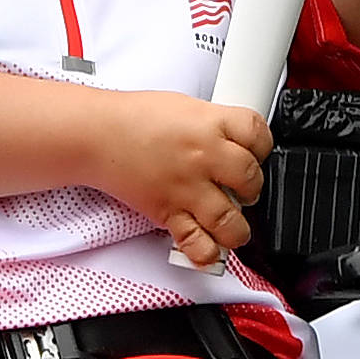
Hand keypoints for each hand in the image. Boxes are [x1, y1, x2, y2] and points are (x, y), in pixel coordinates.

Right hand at [84, 89, 272, 266]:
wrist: (96, 136)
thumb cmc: (133, 119)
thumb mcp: (184, 106)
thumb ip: (213, 125)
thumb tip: (233, 143)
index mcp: (209, 123)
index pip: (258, 134)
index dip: (263, 146)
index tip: (256, 153)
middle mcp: (204, 156)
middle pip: (252, 178)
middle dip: (252, 187)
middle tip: (242, 188)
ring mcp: (187, 187)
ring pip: (232, 220)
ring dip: (237, 227)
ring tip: (231, 223)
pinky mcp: (168, 212)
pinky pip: (197, 243)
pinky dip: (206, 252)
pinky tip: (208, 247)